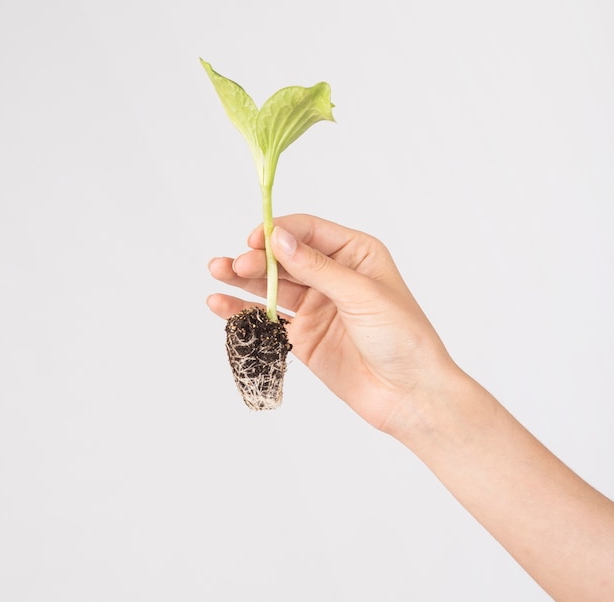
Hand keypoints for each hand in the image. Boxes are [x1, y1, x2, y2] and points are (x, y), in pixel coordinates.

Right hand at [207, 214, 457, 436]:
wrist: (409, 395)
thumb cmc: (403, 338)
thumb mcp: (362, 295)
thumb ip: (318, 268)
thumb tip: (279, 240)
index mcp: (355, 255)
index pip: (309, 232)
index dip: (280, 232)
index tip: (255, 240)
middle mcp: (333, 277)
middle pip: (285, 258)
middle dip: (257, 258)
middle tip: (234, 265)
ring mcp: (316, 307)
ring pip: (272, 286)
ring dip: (243, 280)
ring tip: (217, 272)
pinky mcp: (304, 337)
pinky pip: (269, 320)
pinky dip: (244, 312)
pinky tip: (220, 305)